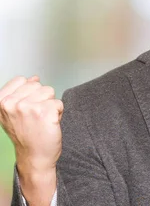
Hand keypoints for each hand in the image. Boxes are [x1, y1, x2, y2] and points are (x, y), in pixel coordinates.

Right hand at [0, 76, 62, 204]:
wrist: (34, 156)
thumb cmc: (25, 135)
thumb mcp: (13, 113)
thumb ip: (21, 93)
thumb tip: (34, 77)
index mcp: (1, 101)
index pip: (22, 80)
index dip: (29, 92)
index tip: (26, 108)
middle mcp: (12, 103)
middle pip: (38, 85)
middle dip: (41, 99)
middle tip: (35, 117)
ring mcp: (28, 107)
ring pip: (49, 92)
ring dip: (50, 105)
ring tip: (42, 120)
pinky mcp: (45, 112)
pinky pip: (59, 103)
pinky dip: (58, 112)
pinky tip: (50, 123)